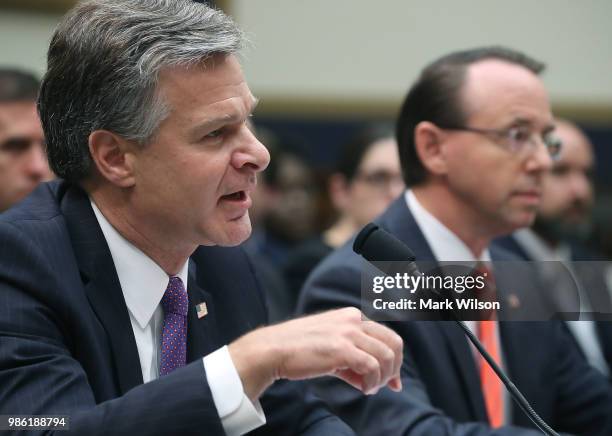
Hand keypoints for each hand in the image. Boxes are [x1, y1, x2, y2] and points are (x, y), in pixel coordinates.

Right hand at [228, 307, 402, 400]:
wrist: (274, 349)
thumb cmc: (300, 350)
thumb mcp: (332, 347)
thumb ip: (356, 359)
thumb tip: (378, 381)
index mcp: (352, 315)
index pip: (387, 335)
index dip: (395, 360)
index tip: (393, 381)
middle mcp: (354, 319)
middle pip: (394, 343)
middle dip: (394, 368)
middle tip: (384, 385)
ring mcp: (348, 333)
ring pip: (386, 356)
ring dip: (382, 378)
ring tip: (368, 388)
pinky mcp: (342, 349)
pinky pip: (372, 367)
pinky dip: (372, 382)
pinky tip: (363, 389)